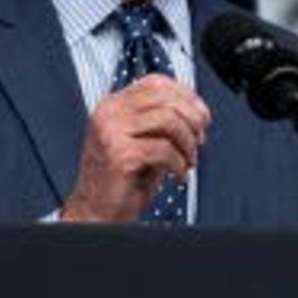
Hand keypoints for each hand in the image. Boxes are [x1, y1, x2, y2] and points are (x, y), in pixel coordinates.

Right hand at [60, 71, 210, 224]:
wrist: (95, 214)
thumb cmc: (121, 182)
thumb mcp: (141, 142)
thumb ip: (161, 122)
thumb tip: (197, 111)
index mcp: (112, 105)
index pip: (156, 83)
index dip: (186, 97)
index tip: (201, 118)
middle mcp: (109, 113)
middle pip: (165, 98)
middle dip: (192, 119)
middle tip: (199, 141)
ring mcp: (111, 132)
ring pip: (168, 120)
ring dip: (188, 142)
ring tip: (189, 161)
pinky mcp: (119, 154)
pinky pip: (164, 149)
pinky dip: (179, 164)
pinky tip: (179, 176)